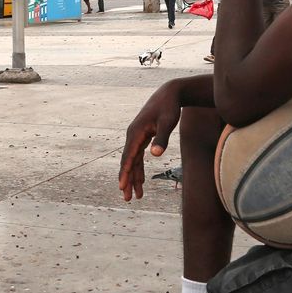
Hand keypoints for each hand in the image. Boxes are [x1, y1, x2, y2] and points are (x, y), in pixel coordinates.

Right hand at [119, 81, 181, 200]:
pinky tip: (141, 181)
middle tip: (127, 199)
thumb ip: (161, 138)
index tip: (122, 187)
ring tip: (137, 196)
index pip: (128, 157)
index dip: (125, 173)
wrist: (169, 94)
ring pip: (133, 162)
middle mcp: (133, 135)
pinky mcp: (142, 137)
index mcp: (136, 132)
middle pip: (128, 162)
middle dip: (127, 181)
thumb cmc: (169, 107)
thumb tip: (155, 154)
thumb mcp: (167, 122)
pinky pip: (138, 157)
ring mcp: (136, 137)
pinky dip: (139, 169)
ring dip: (134, 178)